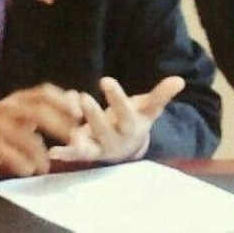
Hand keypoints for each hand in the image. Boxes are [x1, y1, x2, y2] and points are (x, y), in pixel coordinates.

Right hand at [0, 83, 81, 176]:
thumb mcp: (19, 117)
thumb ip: (43, 111)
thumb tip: (73, 97)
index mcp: (16, 100)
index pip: (43, 92)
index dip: (63, 101)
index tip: (79, 116)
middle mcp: (6, 108)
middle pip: (36, 110)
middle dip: (58, 125)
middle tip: (74, 142)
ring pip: (22, 134)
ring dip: (38, 151)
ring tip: (45, 167)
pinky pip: (5, 151)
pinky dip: (19, 162)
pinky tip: (27, 171)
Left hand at [48, 76, 184, 163]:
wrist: (128, 147)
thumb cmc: (135, 120)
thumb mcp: (148, 108)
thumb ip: (160, 95)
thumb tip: (179, 80)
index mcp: (131, 126)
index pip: (125, 112)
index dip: (116, 97)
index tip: (106, 79)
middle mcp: (115, 140)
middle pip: (104, 129)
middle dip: (93, 115)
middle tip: (82, 97)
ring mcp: (100, 149)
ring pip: (89, 144)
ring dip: (78, 137)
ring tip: (70, 128)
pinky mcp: (85, 153)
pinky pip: (75, 155)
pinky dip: (65, 155)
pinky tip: (54, 152)